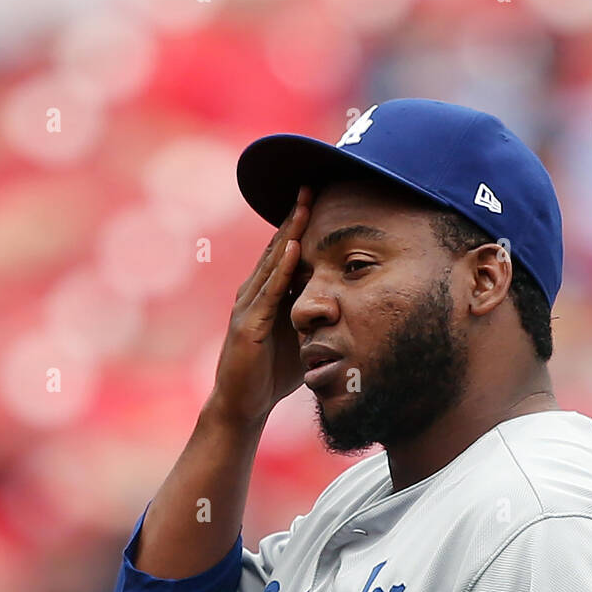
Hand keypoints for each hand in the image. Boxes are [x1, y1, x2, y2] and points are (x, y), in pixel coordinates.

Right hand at [209, 187, 311, 427]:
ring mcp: (249, 307)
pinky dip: (280, 269)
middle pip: (277, 247)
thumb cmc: (272, 374)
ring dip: (289, 232)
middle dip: (294, 217)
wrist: (243, 406)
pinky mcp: (248, 326)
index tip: (319, 197)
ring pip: (272, 262)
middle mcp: (255, 293)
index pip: (286, 252)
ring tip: (304, 205)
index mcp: (269, 294)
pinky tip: (293, 248)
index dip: (300, 225)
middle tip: (311, 185)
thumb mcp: (302, 337)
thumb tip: (348, 305)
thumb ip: (317, 317)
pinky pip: (268, 292)